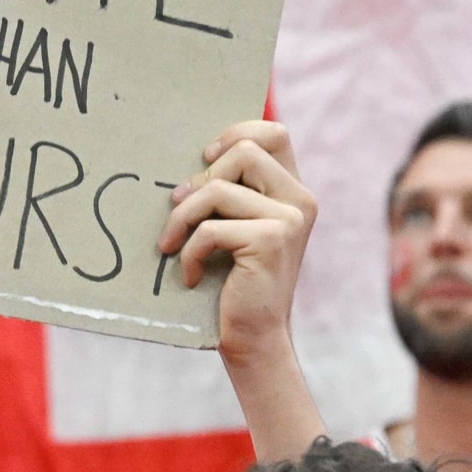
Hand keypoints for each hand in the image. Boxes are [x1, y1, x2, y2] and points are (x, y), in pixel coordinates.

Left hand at [156, 120, 316, 362]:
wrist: (253, 338)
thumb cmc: (232, 282)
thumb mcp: (233, 226)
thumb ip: (229, 190)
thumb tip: (189, 157)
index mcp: (293, 191)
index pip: (274, 133)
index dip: (237, 134)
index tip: (206, 159)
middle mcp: (300, 200)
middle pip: (243, 152)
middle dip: (202, 179)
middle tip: (179, 208)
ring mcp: (289, 219)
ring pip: (218, 189)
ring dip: (182, 218)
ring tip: (171, 245)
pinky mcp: (271, 241)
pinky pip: (211, 228)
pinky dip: (188, 252)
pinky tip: (188, 274)